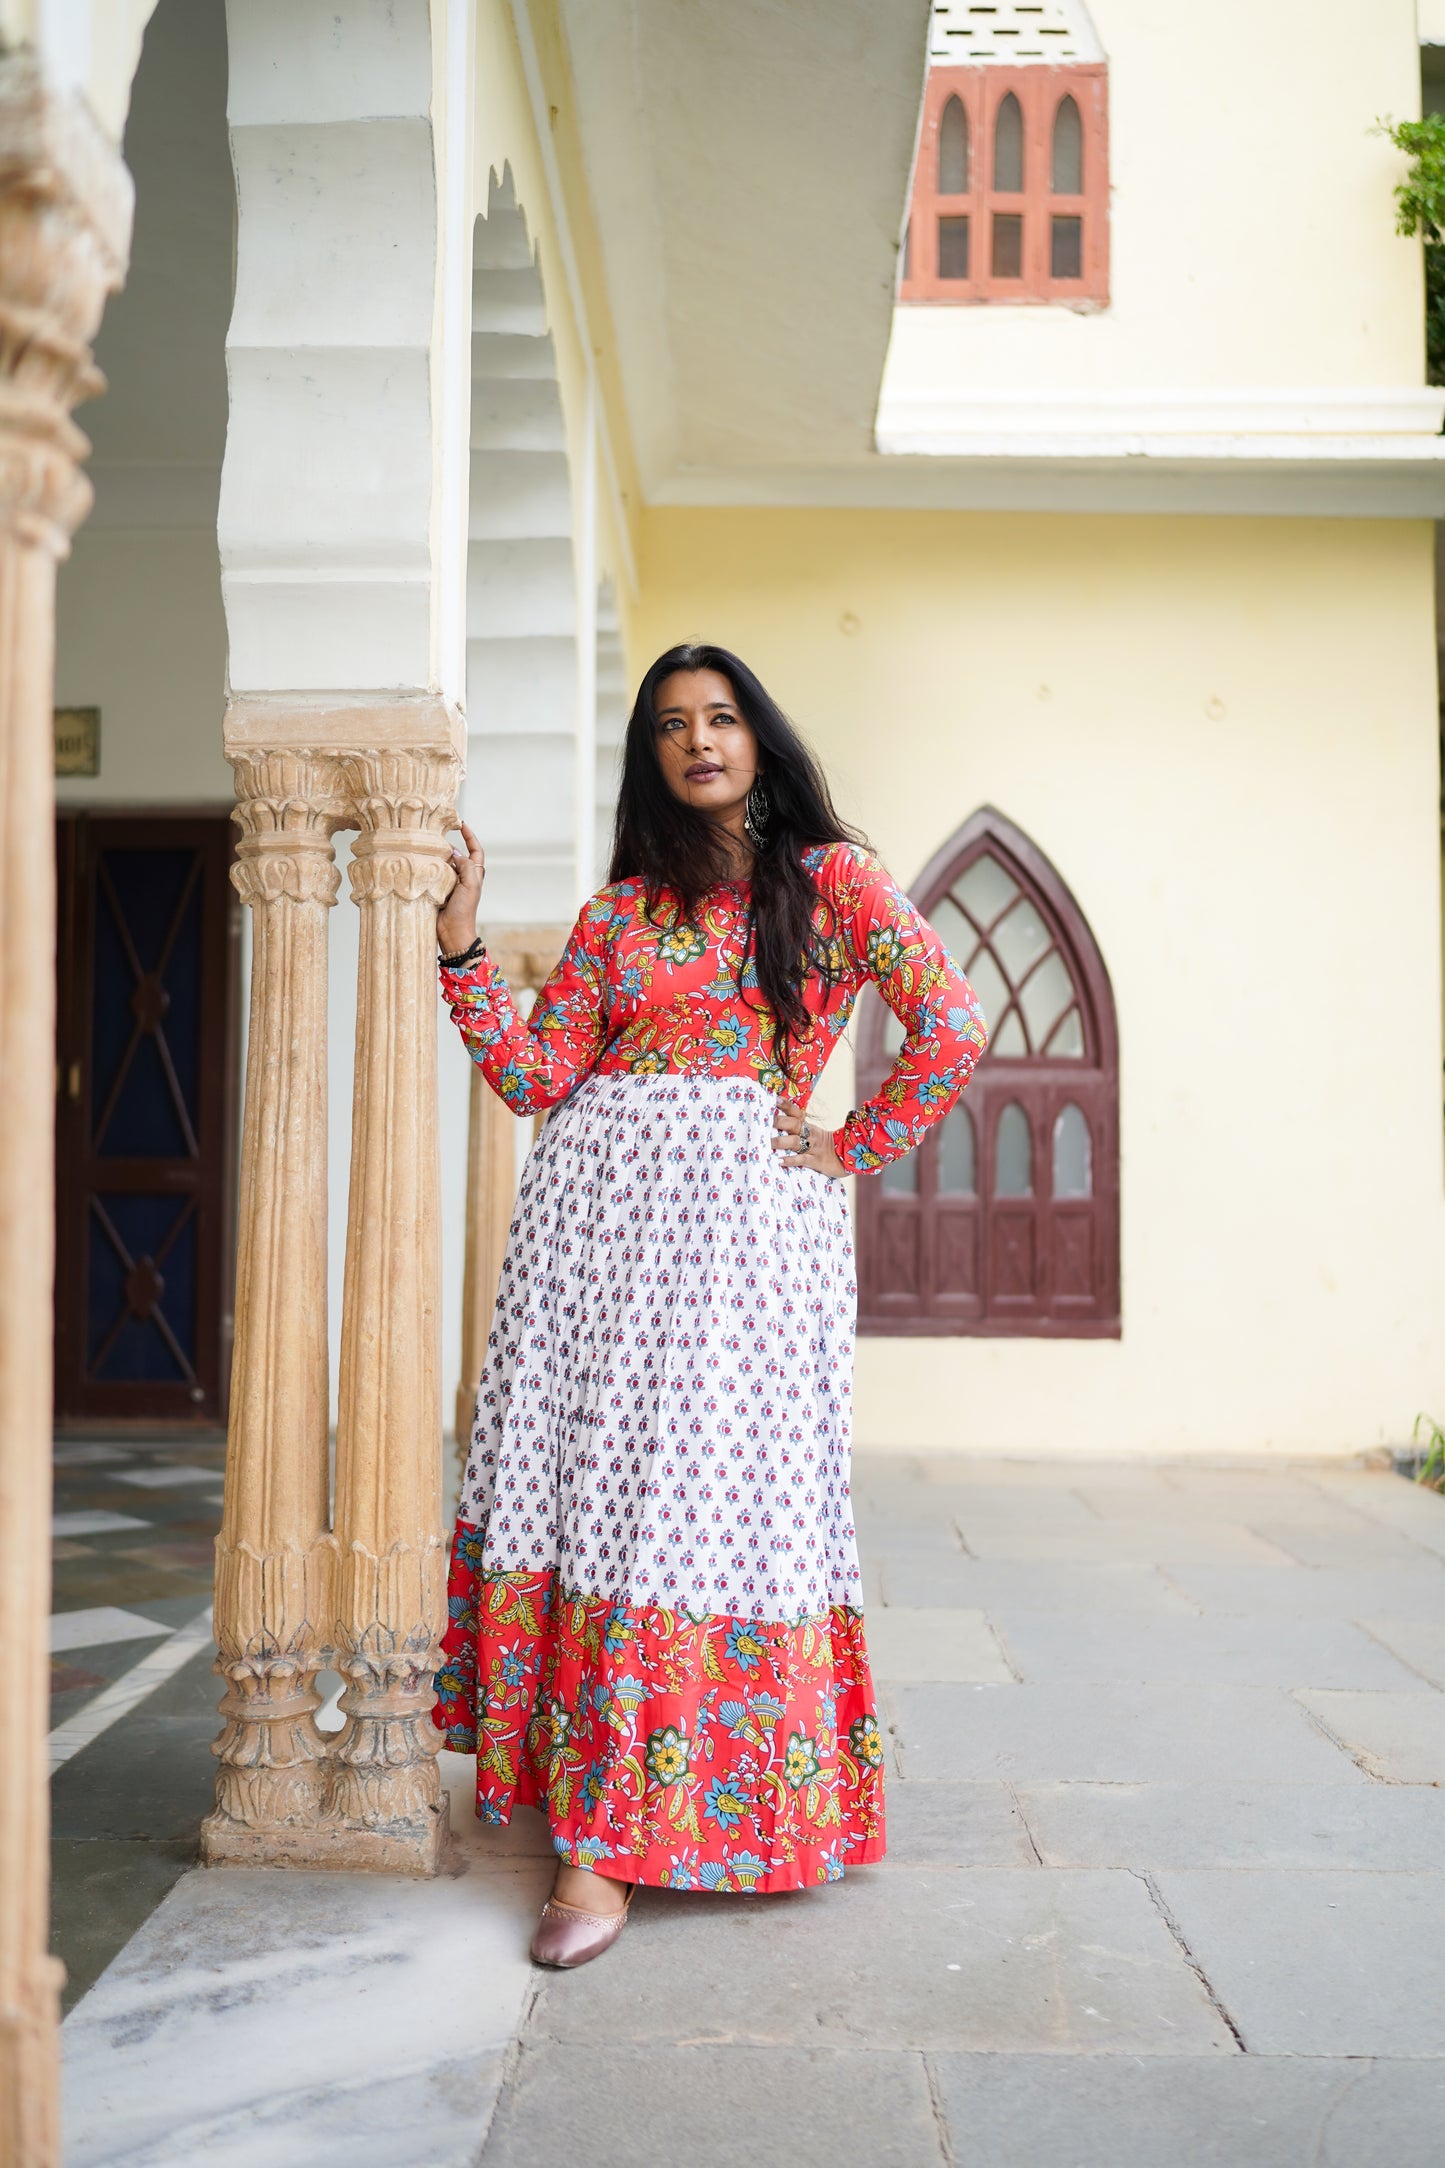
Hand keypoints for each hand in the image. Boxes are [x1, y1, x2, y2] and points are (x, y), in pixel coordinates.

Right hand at [437, 821, 483, 954]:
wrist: (452, 933)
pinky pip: (431, 874)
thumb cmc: (464, 911)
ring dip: (436, 855)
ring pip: (443, 863)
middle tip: (436, 834)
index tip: (461, 824)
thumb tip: (455, 852)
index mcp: (474, 875)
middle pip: (457, 854)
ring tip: (426, 845)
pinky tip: (419, 861)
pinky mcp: (436, 890)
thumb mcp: (470, 886)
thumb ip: (466, 866)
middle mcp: (462, 878)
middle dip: (449, 843)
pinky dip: (427, 866)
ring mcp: (449, 884)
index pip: (475, 851)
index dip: (470, 836)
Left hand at [772, 1101, 847, 1178]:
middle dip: (779, 1122)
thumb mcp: (815, 1135)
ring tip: (766, 1143)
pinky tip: (779, 1161)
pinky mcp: (816, 1161)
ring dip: (780, 1142)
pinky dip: (791, 1160)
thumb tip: (779, 1126)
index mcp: (809, 1127)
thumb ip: (800, 1131)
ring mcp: (813, 1148)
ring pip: (795, 1142)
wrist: (848, 1159)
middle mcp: (810, 1135)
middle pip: (794, 1124)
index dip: (786, 1106)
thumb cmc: (827, 1147)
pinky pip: (802, 1160)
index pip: (796, 1113)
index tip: (774, 1099)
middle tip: (764, 1121)